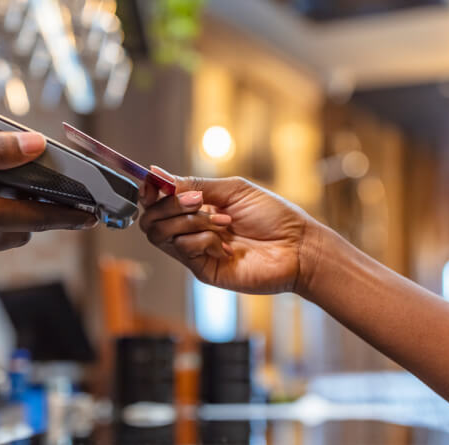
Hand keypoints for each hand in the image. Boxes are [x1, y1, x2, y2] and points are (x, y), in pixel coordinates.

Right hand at [139, 168, 313, 293]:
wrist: (298, 247)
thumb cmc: (274, 217)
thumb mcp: (233, 189)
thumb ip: (194, 183)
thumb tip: (157, 174)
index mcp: (196, 208)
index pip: (157, 202)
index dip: (150, 192)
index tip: (155, 185)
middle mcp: (191, 230)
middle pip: (151, 220)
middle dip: (171, 205)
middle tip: (199, 201)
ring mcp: (195, 252)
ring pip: (161, 234)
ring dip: (191, 221)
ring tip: (223, 222)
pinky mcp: (202, 270)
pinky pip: (184, 249)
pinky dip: (205, 240)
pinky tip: (228, 246)